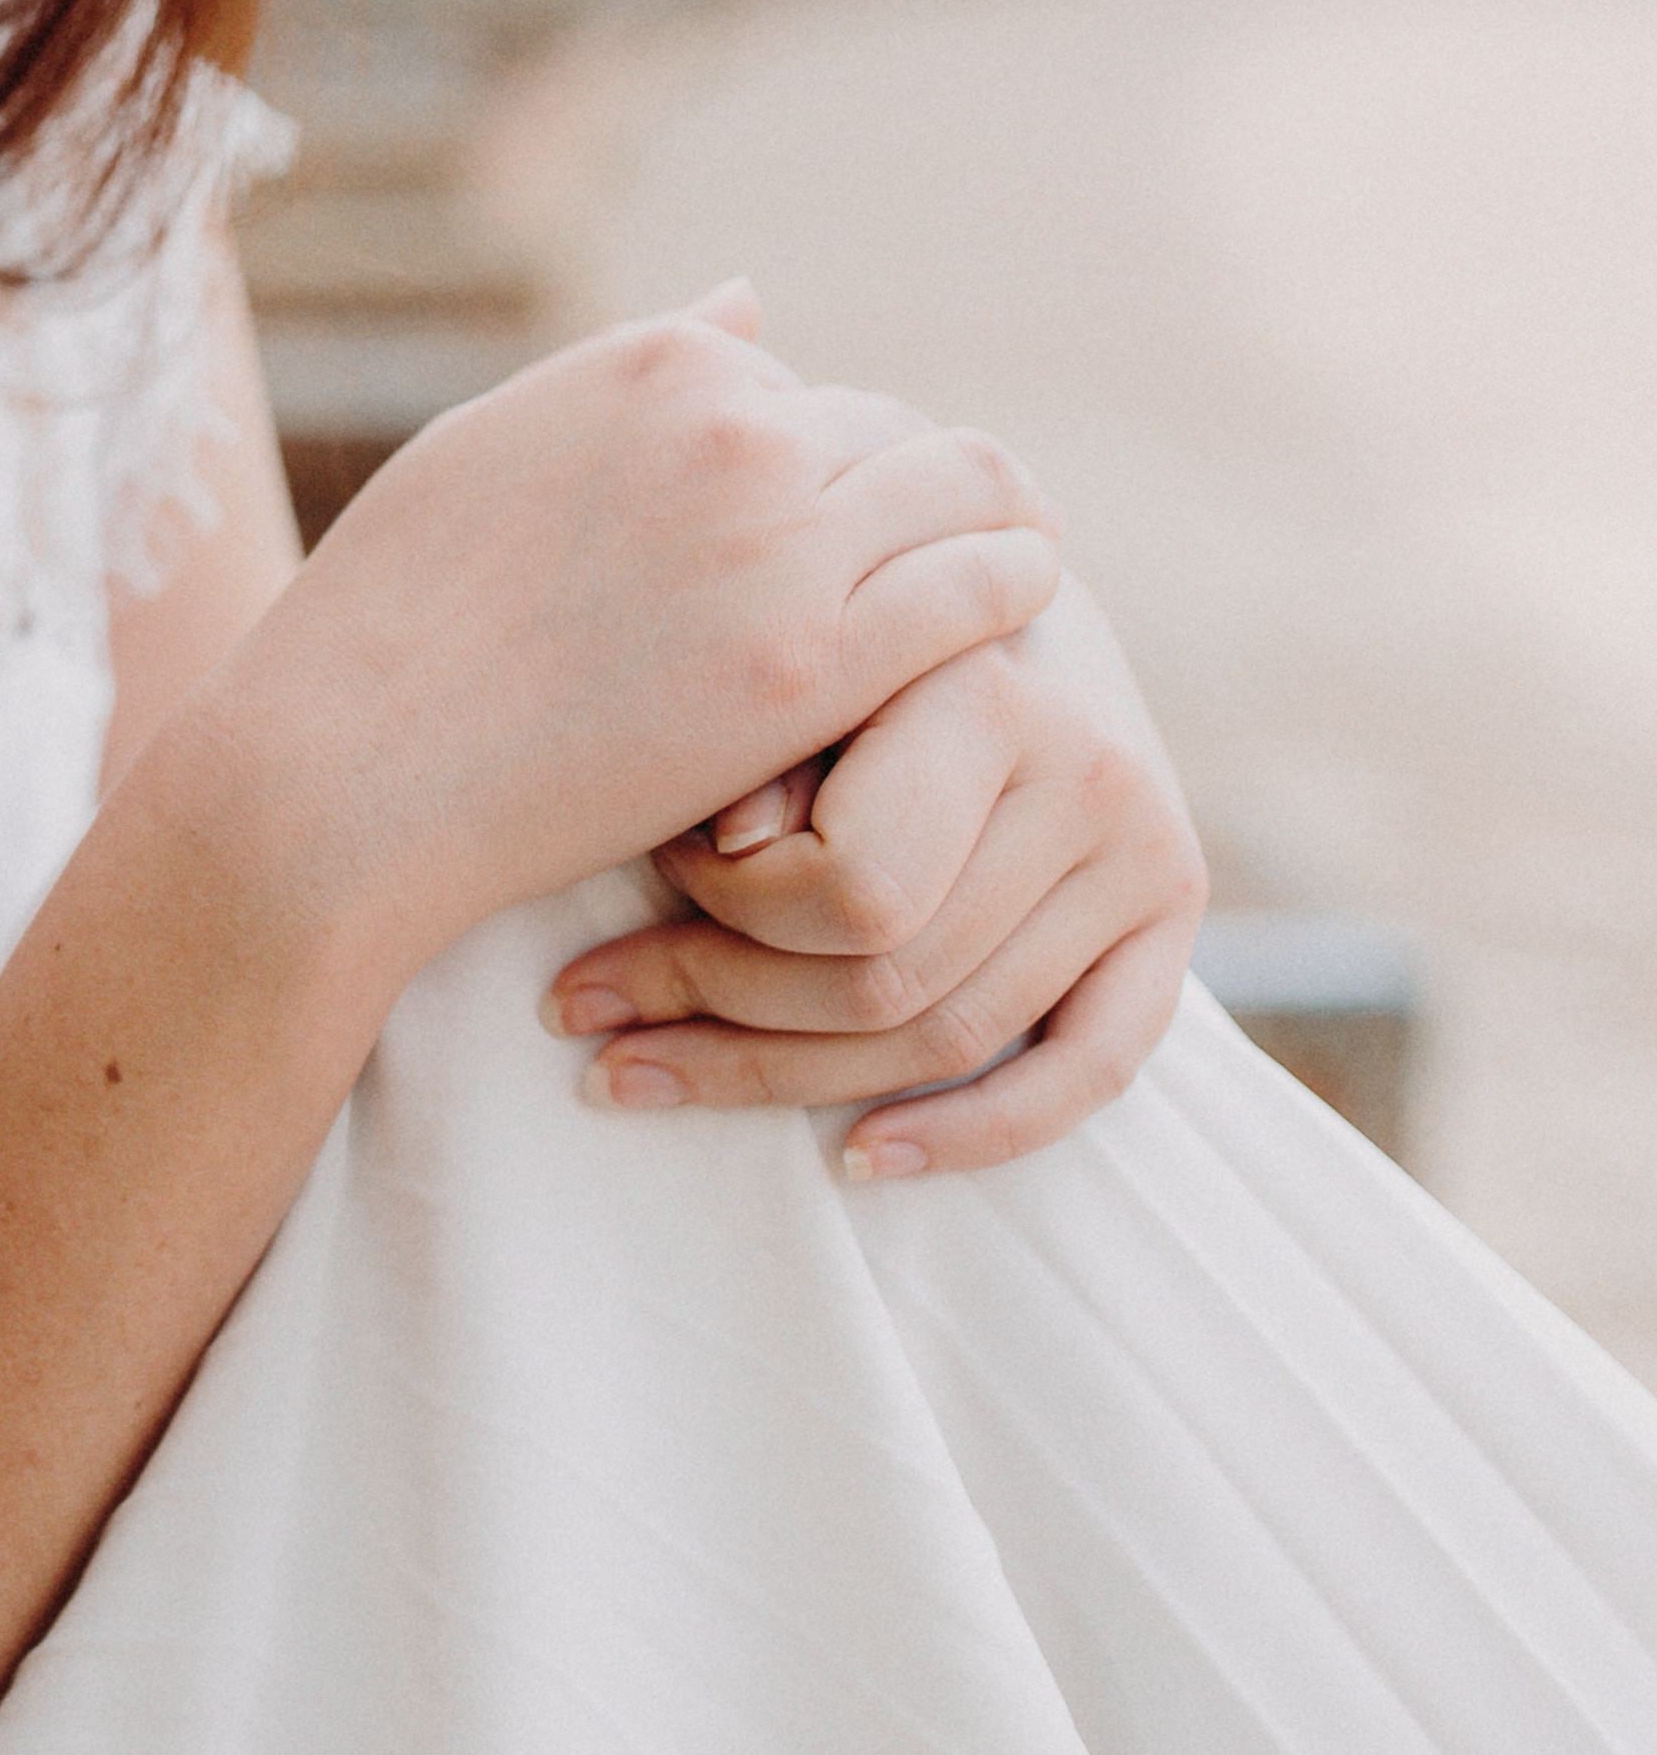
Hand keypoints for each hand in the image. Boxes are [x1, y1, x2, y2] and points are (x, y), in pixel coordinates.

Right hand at [245, 286, 1062, 987]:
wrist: (349, 764)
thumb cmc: (393, 617)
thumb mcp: (497, 440)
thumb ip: (637, 374)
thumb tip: (754, 304)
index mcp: (656, 363)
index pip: (802, 385)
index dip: (825, 458)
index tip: (836, 519)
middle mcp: (733, 427)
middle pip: (897, 431)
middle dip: (926, 483)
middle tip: (964, 534)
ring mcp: (779, 544)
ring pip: (966, 492)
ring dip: (998, 519)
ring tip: (1018, 558)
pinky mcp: (810, 664)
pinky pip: (975, 594)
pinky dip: (1014, 587)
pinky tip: (1022, 613)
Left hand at [538, 577, 1206, 1178]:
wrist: (1004, 593)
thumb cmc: (851, 631)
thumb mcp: (798, 661)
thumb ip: (768, 744)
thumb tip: (734, 842)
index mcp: (992, 690)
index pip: (848, 887)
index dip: (724, 908)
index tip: (643, 869)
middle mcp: (1093, 776)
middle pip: (887, 977)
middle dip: (710, 1002)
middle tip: (579, 1008)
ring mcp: (1147, 857)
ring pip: (951, 1037)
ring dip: (778, 1077)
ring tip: (633, 1073)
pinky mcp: (1175, 924)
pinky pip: (1086, 1074)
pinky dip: (970, 1135)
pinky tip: (856, 1161)